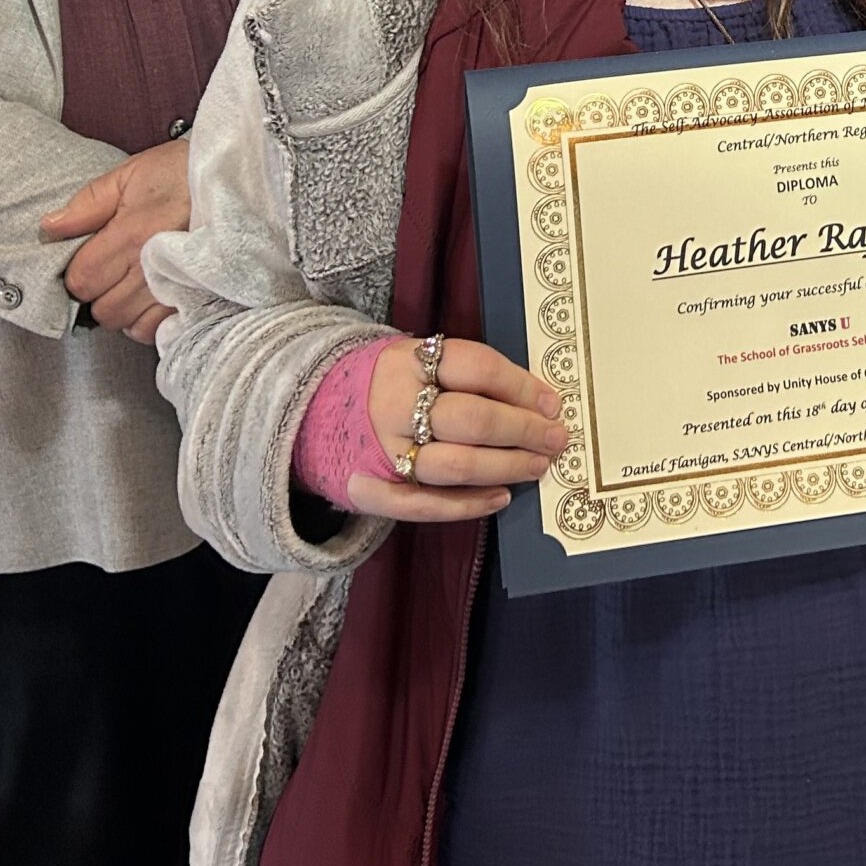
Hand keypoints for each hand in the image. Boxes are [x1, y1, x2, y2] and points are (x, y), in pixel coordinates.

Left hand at [41, 139, 191, 342]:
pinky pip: (159, 330)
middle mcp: (150, 269)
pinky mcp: (198, 299)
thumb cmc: (186, 172)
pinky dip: (150, 320)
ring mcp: (177, 288)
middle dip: (100, 295)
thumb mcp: (131, 173)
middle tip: (113, 271)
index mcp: (128, 236)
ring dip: (124, 310)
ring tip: (135, 283)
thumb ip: (87, 203)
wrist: (242, 178)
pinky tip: (154, 297)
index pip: (80, 281)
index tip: (89, 260)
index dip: (77, 274)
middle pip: (102, 310)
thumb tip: (50, 228)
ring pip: (128, 324)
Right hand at [344, 338, 569, 523]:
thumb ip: (465, 375)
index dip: (522, 386)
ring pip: (457, 466)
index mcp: (406, 361)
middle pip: (472, 419)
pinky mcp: (373, 491)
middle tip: (556, 438)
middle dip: (524, 431)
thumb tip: (536, 399)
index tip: (553, 403)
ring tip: (539, 465)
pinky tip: (502, 498)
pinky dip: (469, 505)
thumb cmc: (384, 384)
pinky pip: (427, 505)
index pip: (477, 368)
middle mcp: (393, 406)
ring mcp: (382, 452)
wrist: (308, 411)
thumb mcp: (414, 360)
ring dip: (507, 467)